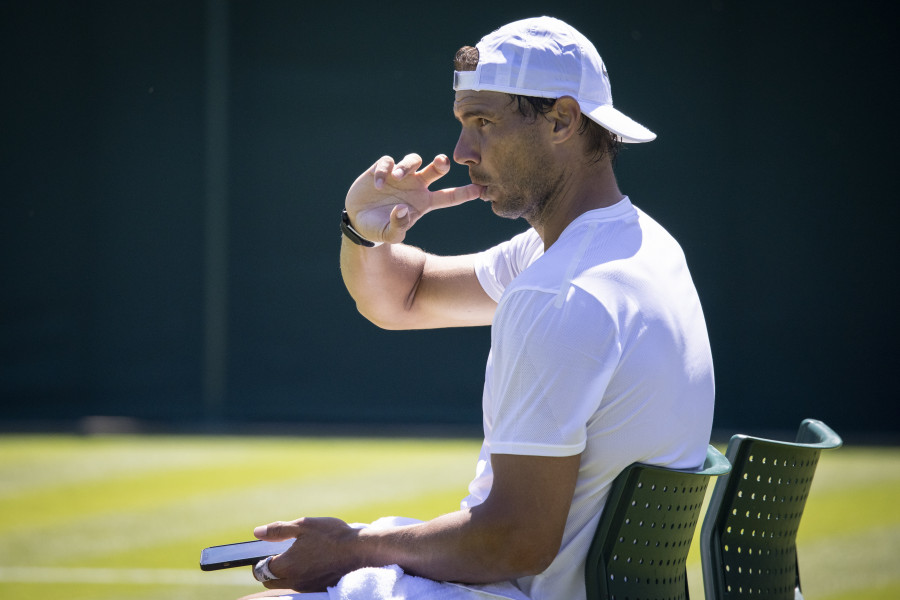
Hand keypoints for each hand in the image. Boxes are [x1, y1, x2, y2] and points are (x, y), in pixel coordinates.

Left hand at [252, 517, 361, 591]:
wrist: (359, 550)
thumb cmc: (331, 535)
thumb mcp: (303, 526)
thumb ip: (278, 530)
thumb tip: (257, 532)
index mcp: (287, 565)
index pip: (261, 569)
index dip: (259, 559)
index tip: (265, 550)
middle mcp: (294, 581)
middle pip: (270, 581)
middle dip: (269, 570)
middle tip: (279, 553)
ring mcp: (306, 587)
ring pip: (285, 584)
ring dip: (285, 573)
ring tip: (299, 554)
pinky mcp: (318, 588)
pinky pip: (300, 585)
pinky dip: (299, 576)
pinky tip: (312, 561)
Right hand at [344, 153, 482, 244]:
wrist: (358, 222)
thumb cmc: (379, 230)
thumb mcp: (388, 235)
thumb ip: (398, 227)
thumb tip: (403, 210)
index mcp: (424, 203)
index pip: (449, 197)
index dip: (465, 193)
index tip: (481, 189)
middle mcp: (416, 186)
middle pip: (436, 170)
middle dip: (442, 163)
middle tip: (442, 162)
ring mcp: (400, 176)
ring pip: (413, 160)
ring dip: (407, 166)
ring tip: (397, 176)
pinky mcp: (383, 169)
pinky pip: (388, 162)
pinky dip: (384, 170)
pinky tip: (378, 184)